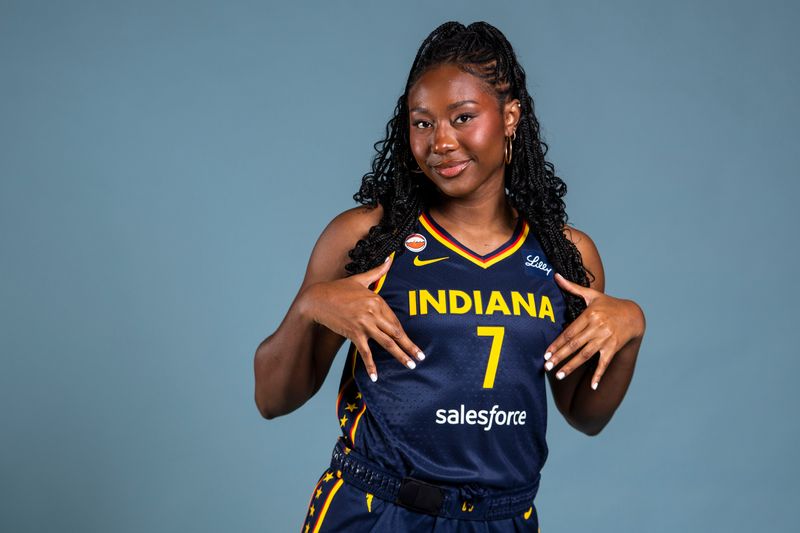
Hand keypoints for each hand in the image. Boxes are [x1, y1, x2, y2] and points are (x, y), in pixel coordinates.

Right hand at [303, 254, 423, 381]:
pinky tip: (376, 377)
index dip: (404, 334)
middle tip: (420, 358)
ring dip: (400, 355)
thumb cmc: (338, 289)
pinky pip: (365, 352)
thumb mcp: (360, 278)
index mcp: (377, 299)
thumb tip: (390, 259)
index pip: (395, 320)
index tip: (413, 344)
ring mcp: (364, 324)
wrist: (317, 299)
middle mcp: (373, 312)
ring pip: (386, 343)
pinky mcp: (353, 333)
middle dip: (410, 347)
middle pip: (396, 333)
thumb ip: (378, 271)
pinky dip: (371, 365)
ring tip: (409, 365)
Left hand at [544, 272, 644, 389]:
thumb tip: (555, 275)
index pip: (569, 332)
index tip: (546, 354)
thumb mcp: (592, 295)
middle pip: (574, 345)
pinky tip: (591, 386)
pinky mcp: (614, 347)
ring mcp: (606, 339)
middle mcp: (597, 327)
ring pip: (586, 355)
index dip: (556, 344)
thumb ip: (572, 287)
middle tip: (546, 367)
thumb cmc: (609, 304)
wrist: (633, 314)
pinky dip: (599, 375)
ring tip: (559, 374)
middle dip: (559, 357)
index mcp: (589, 315)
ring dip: (572, 366)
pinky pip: (604, 363)